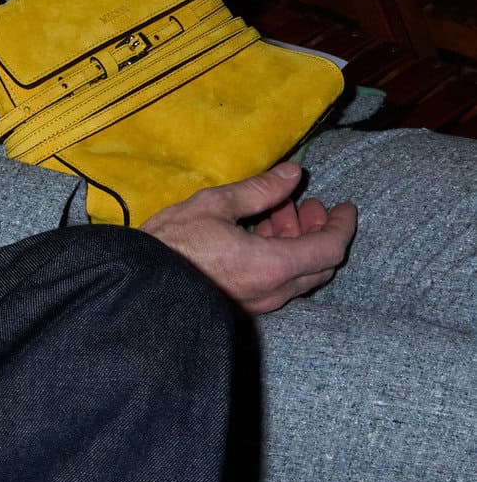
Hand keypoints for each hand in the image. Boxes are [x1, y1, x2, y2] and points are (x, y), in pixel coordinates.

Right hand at [142, 161, 357, 314]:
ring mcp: (259, 304)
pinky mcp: (242, 308)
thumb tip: (293, 173)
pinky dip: (281, 258)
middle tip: (305, 205)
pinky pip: (278, 284)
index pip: (330, 248)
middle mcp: (273, 291)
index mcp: (273, 265)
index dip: (342, 225)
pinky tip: (256, 237)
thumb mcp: (214, 205)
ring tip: (274, 214)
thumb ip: (260, 190)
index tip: (343, 206)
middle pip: (320, 265)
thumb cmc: (172, 244)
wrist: (138, 288)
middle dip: (318, 231)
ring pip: (298, 275)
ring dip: (297, 243)